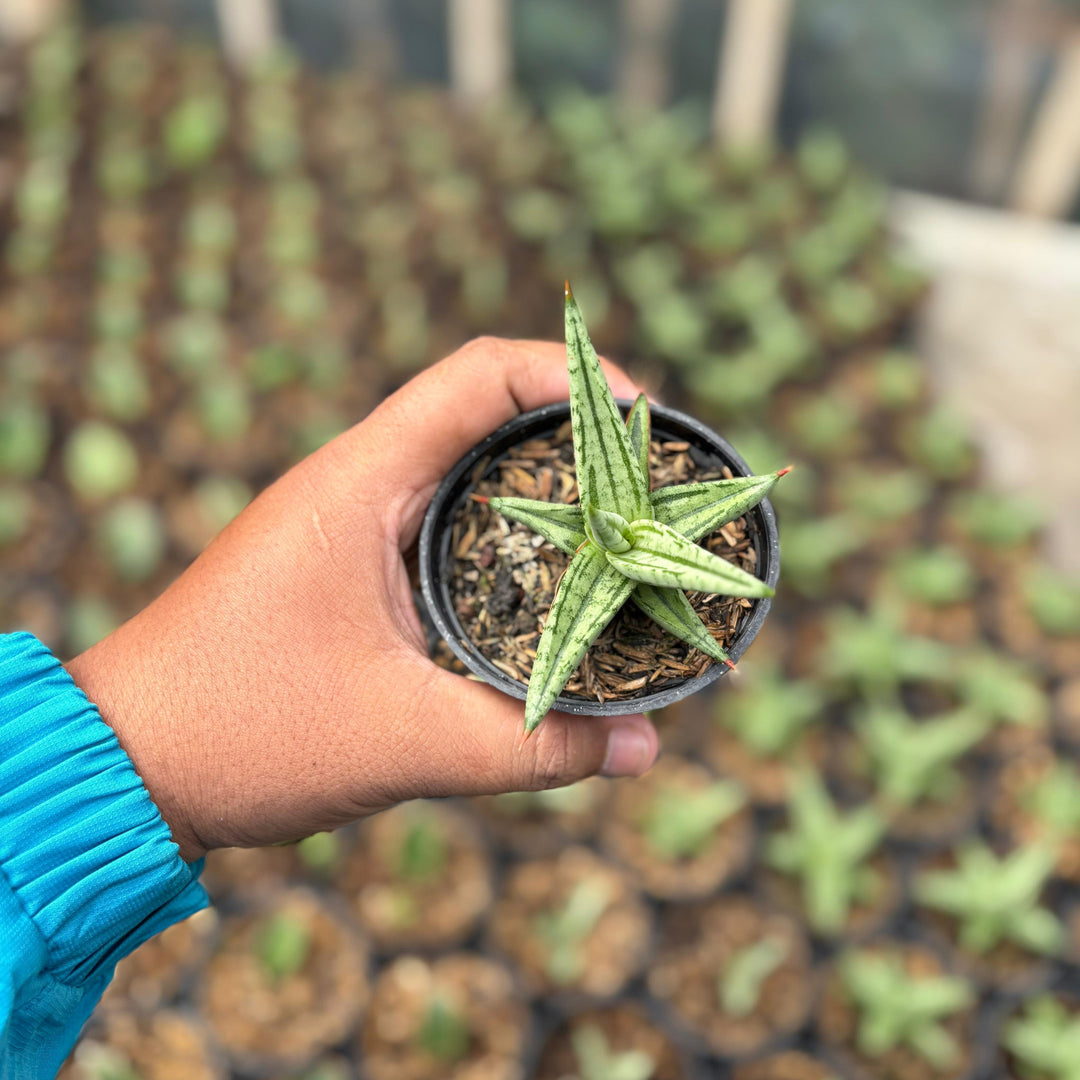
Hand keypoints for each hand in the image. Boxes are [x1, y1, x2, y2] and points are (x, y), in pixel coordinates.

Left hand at [66, 338, 659, 861]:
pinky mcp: (353, 569)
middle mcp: (358, 485)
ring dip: (547, 495)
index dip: (568, 375)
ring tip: (627, 533)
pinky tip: (556, 589)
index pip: (476, 376)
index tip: (640, 418)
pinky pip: (448, 530)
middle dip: (579, 441)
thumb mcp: (401, 740)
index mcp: (359, 484)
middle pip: (487, 417)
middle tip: (657, 487)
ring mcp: (353, 525)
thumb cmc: (242, 733)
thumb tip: (645, 748)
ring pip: (470, 477)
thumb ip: (529, 745)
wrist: (129, 764)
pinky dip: (510, 544)